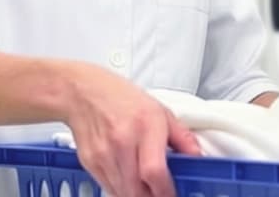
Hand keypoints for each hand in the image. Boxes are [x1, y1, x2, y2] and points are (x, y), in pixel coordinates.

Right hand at [56, 62, 200, 196]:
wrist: (81, 93)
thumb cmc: (121, 98)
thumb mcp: (159, 110)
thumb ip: (182, 137)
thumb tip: (197, 157)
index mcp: (145, 125)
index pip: (155, 172)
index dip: (166, 191)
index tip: (173, 194)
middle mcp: (123, 142)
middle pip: (138, 190)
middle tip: (160, 192)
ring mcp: (104, 155)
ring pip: (123, 194)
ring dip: (137, 195)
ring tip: (145, 186)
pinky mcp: (90, 163)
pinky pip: (109, 188)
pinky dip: (122, 190)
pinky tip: (128, 178)